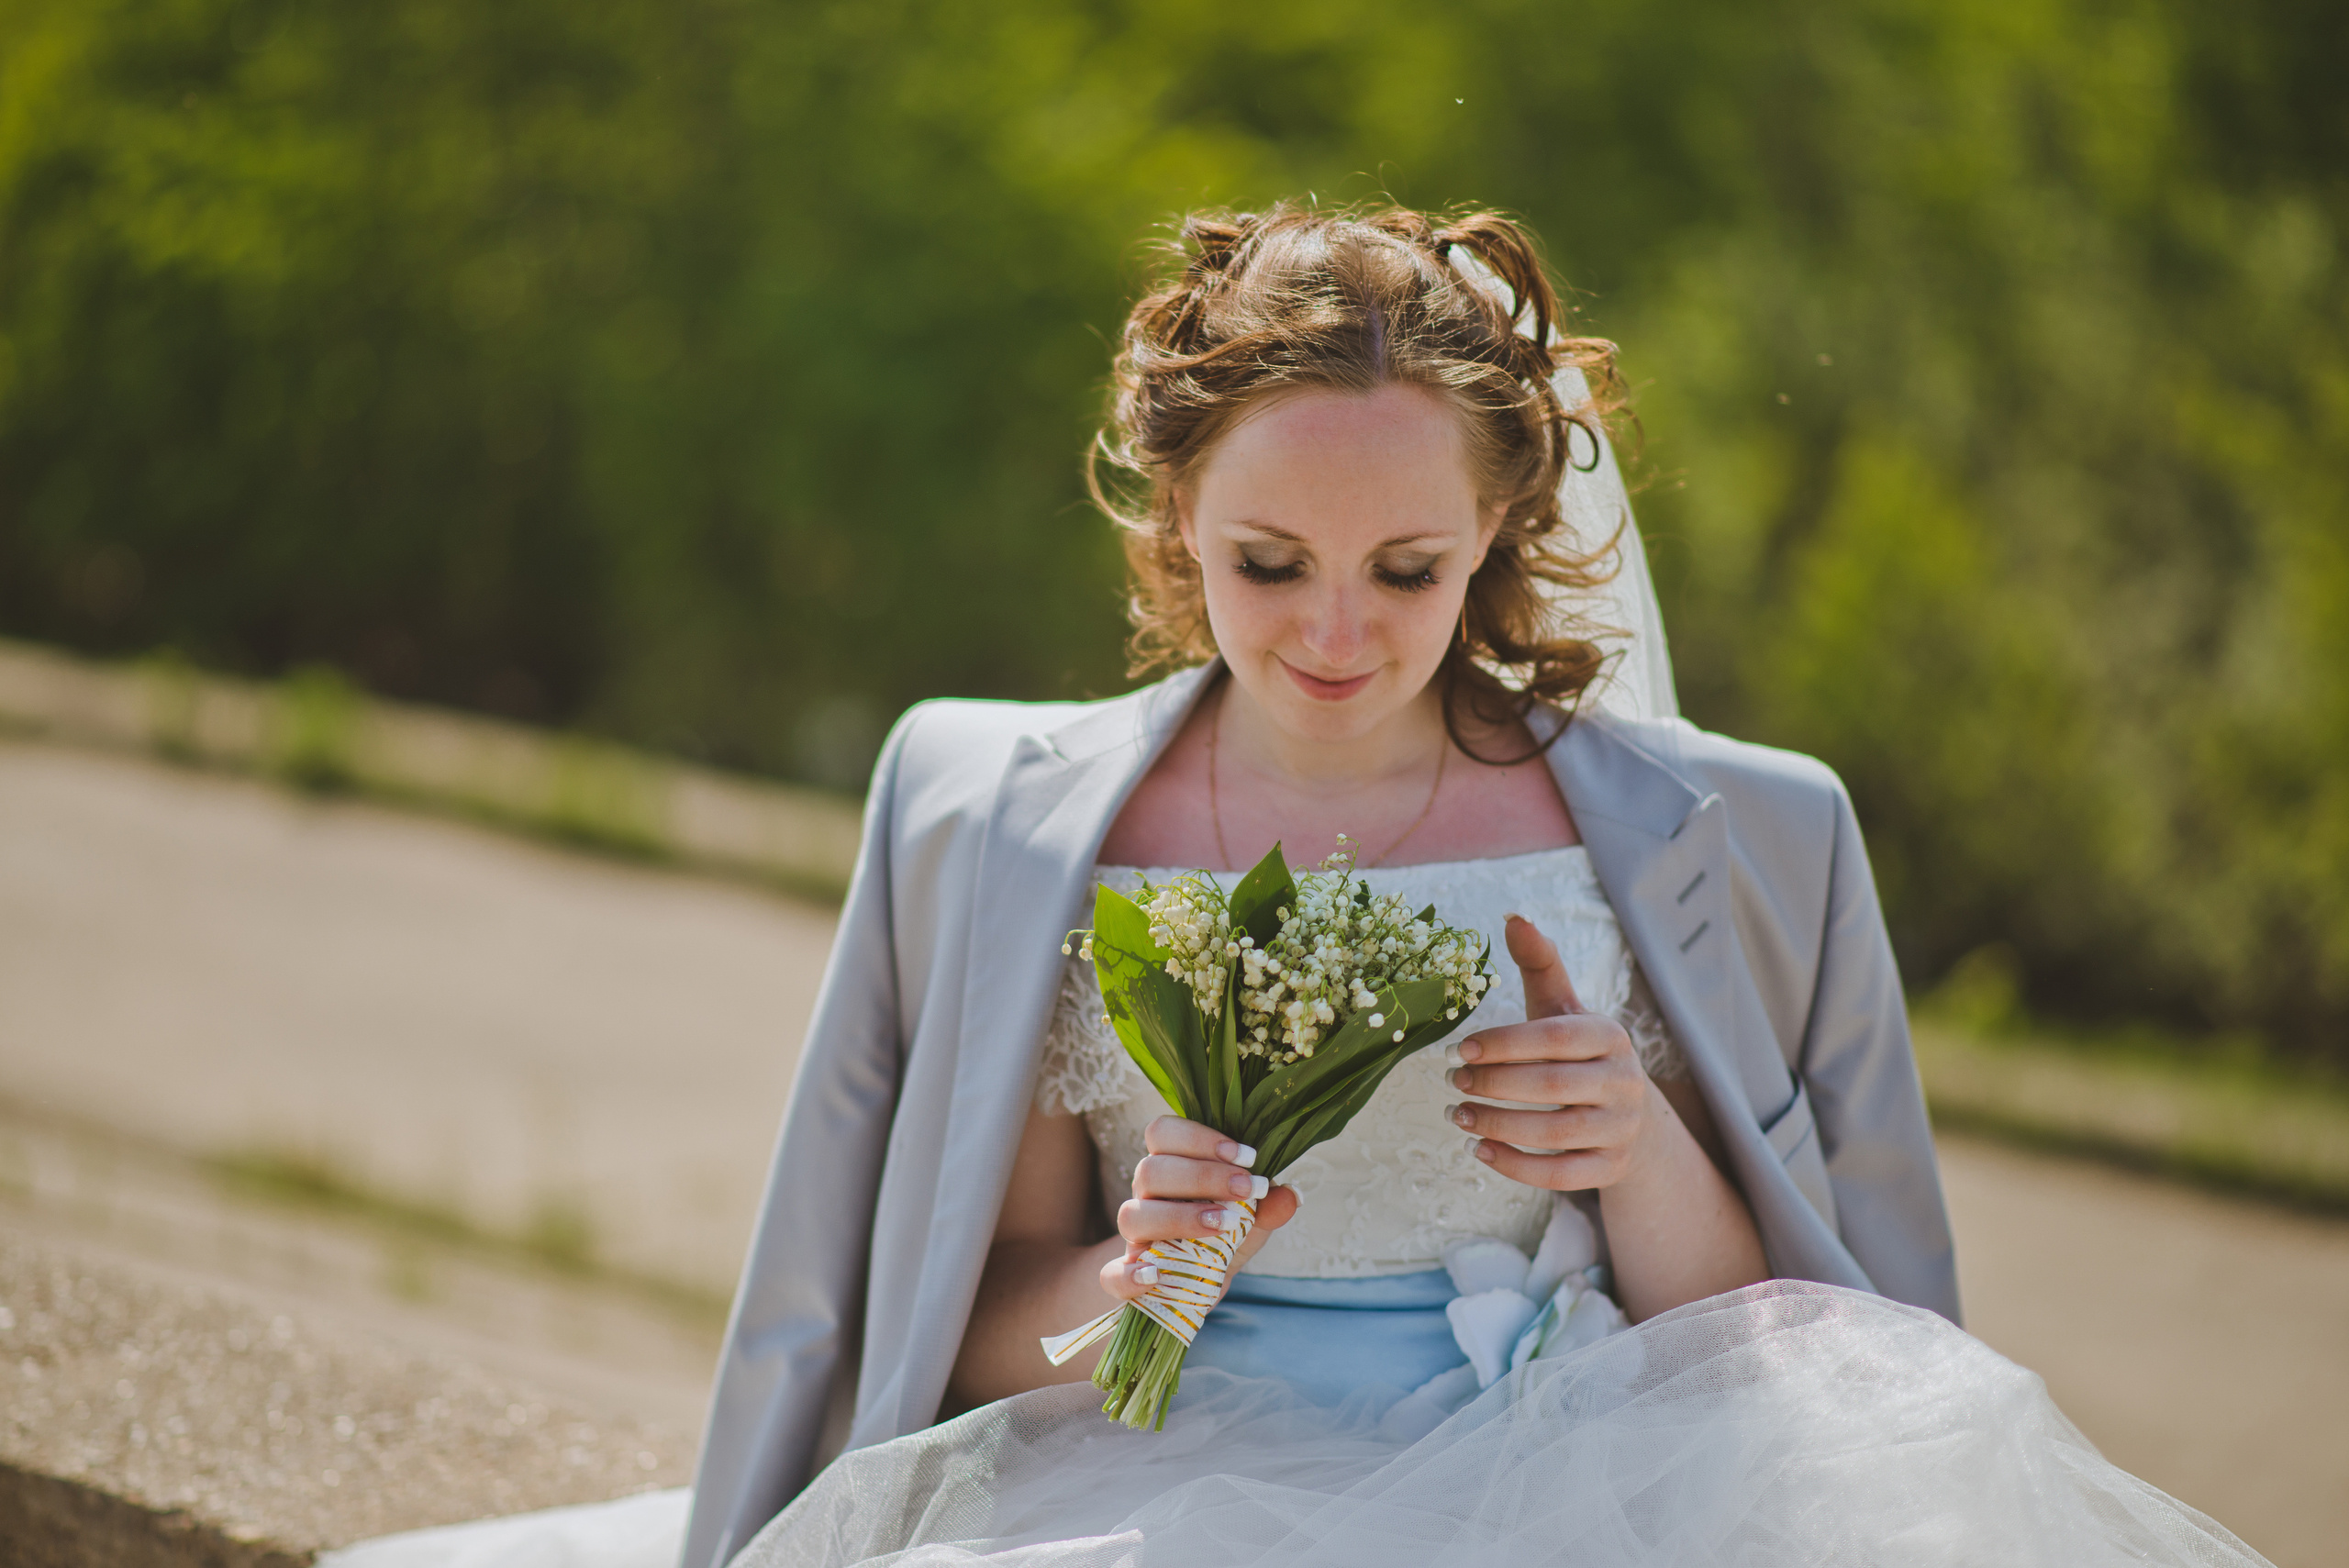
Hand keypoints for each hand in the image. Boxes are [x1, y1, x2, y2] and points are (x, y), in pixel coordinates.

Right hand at [1099, 1116, 1299, 1303]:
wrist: (1196, 1288)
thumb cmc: (1221, 1240)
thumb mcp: (1252, 1222)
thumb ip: (1268, 1207)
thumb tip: (1290, 1196)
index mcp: (1170, 1168)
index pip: (1163, 1132)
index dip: (1200, 1137)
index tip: (1248, 1156)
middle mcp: (1145, 1196)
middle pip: (1151, 1169)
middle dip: (1202, 1175)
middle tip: (1247, 1189)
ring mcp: (1134, 1237)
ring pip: (1132, 1215)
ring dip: (1179, 1217)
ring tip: (1223, 1224)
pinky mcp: (1127, 1277)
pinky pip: (1111, 1275)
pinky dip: (1130, 1275)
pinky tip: (1157, 1275)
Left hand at [1445, 914, 1668, 1190]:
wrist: (1628, 1116)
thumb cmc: (1578, 1053)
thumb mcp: (1562, 1007)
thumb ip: (1539, 964)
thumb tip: (1514, 916)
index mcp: (1609, 1036)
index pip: (1554, 1038)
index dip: (1504, 1044)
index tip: (1459, 1050)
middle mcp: (1624, 1082)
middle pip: (1552, 1087)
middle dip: (1494, 1086)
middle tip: (1451, 1083)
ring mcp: (1621, 1129)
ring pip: (1555, 1134)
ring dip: (1497, 1126)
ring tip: (1457, 1114)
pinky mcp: (1611, 1168)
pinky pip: (1562, 1175)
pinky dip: (1516, 1166)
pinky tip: (1479, 1150)